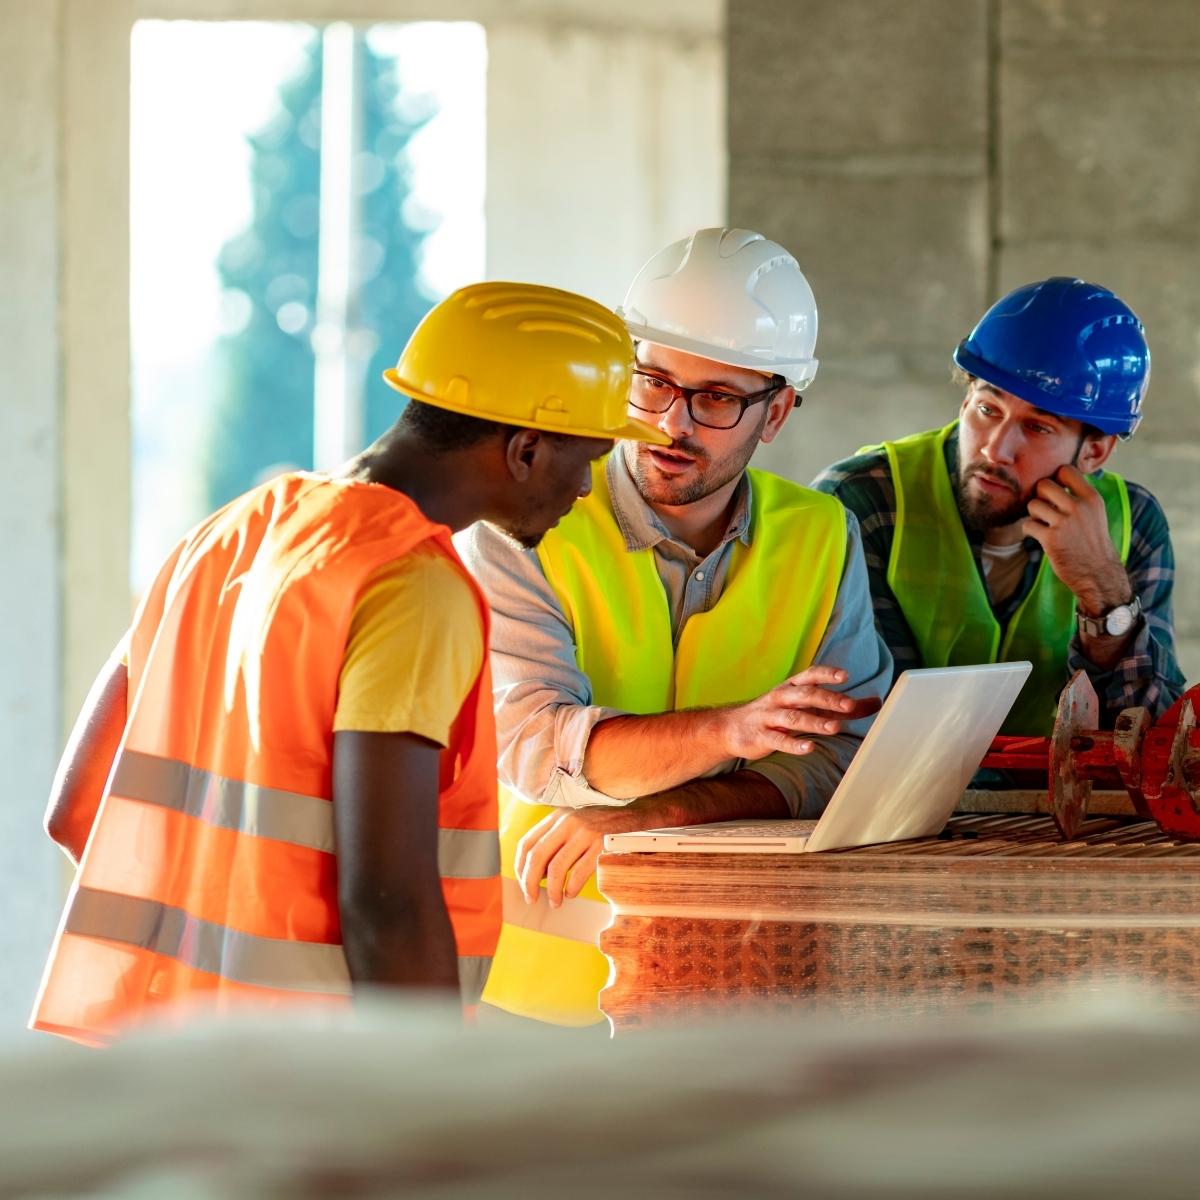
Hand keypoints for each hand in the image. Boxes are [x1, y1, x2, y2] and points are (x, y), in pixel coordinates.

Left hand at [515, 803, 657, 907]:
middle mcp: (568, 822)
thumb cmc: (602, 823)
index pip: (527, 843)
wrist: (635, 813)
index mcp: (557, 817)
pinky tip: (571, 893)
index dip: (520, 867)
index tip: (523, 883)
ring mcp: (585, 833)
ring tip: (555, 901)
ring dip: (551, 890)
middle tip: (531, 898)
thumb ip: (555, 839)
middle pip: (537, 856)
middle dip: (529, 882)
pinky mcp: (601, 845)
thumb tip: (537, 873)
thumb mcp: (574, 822)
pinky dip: (571, 888)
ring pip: (556, 868)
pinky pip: (579, 872)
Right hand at [719, 665, 881, 760]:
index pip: (809, 676)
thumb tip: (877, 702)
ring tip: (834, 728)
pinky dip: (793, 744)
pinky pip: (778, 740)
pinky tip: (809, 748)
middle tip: (849, 705)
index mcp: (791, 687)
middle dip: (827, 699)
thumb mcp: (806, 706)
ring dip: (814, 722)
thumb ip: (840, 706)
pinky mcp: (760, 737)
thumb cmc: (776, 714)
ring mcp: (768, 717)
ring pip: (792, 717)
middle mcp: (780, 698)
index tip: (845, 676)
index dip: (826, 675)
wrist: (731, 728)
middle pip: (804, 695)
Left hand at [1022, 465, 1130, 613]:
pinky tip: (1040, 537)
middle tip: (1046, 509)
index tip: (1055, 493)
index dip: (1055, 479)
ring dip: (1034, 515)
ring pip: (1033, 505)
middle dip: (1040, 496)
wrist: (1098, 574)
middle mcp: (1079, 507)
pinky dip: (1030, 531)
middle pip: (1043, 484)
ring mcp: (1064, 522)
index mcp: (1092, 498)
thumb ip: (1078, 496)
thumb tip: (1054, 479)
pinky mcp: (1050, 538)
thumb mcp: (1095, 513)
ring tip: (1044, 525)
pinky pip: (1027, 525)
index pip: (1066, 470)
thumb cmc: (1092, 543)